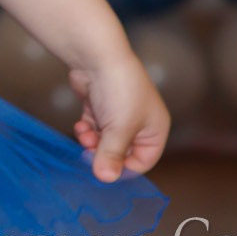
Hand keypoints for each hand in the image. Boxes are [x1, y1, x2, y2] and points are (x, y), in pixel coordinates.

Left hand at [68, 56, 169, 182]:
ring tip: (85, 135)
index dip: (124, 168)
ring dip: (92, 142)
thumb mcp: (119, 128)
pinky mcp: (100, 107)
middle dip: (103, 153)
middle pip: (121, 152)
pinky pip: (94, 129)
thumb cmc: (119, 91)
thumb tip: (105, 178)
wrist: (98, 57)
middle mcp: (139, 123)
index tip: (104, 169)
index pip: (143, 161)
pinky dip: (86, 131)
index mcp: (155, 129)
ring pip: (104, 141)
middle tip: (88, 153)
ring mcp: (118, 114)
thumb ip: (112, 155)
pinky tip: (81, 126)